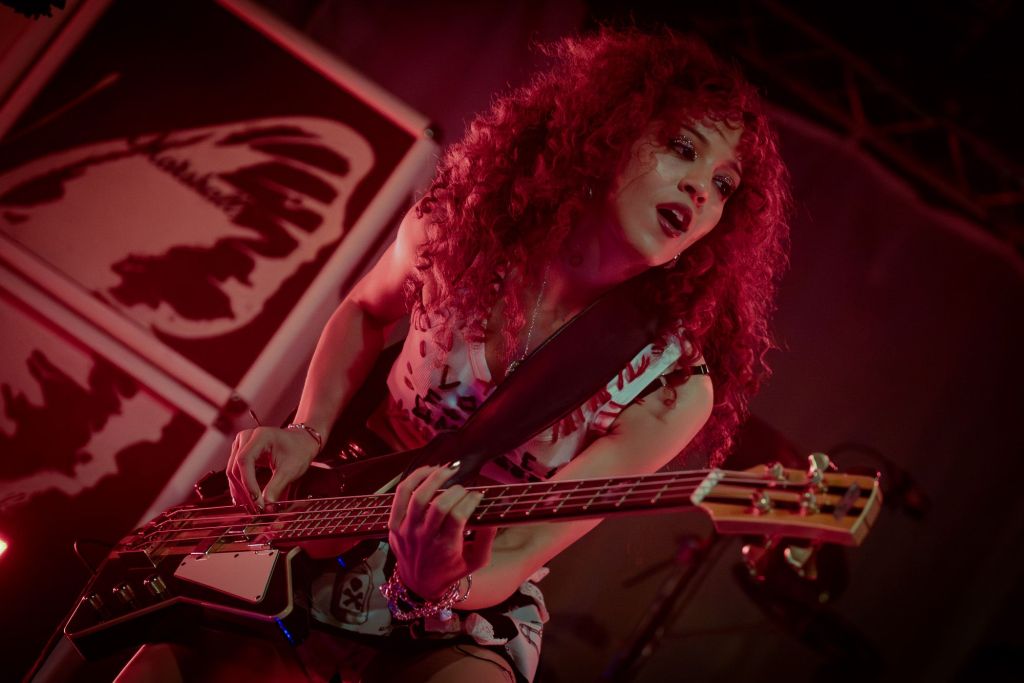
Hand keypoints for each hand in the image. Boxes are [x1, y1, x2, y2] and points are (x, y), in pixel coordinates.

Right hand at [227, 426, 318, 510]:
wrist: (301, 441)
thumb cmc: (298, 450)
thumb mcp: (290, 469)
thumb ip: (277, 487)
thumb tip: (266, 505)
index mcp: (260, 436)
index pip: (245, 460)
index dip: (248, 482)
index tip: (256, 500)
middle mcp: (246, 437)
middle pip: (235, 467)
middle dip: (244, 490)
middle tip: (254, 508)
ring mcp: (241, 444)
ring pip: (233, 471)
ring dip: (240, 491)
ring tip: (251, 507)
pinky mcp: (241, 453)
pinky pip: (235, 471)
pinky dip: (240, 487)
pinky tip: (245, 500)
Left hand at [387, 464, 496, 599]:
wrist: (418, 584)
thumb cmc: (450, 570)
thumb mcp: (475, 562)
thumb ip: (486, 540)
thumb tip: (493, 517)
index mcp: (445, 548)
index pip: (457, 516)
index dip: (470, 500)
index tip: (477, 495)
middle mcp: (424, 539)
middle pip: (439, 506)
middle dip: (456, 491)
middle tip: (464, 488)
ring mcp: (406, 531)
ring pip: (418, 497)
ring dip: (435, 478)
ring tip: (448, 470)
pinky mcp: (394, 525)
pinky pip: (401, 495)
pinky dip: (414, 479)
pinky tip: (428, 471)